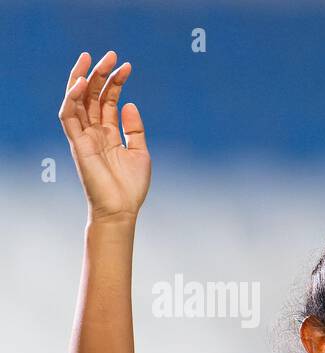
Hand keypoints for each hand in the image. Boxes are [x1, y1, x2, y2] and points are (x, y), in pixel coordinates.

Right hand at [58, 51, 150, 223]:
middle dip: (100, 73)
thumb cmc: (131, 186)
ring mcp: (84, 136)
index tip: (127, 66)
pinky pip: (68, 116)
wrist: (121, 210)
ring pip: (77, 100)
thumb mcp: (140, 152)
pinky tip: (82, 83)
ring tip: (92, 59)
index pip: (108, 100)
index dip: (116, 82)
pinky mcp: (76, 143)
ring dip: (83, 78)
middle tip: (110, 54)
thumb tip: (129, 103)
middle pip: (93, 95)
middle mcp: (94, 131)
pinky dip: (72, 98)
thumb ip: (134, 128)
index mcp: (109, 133)